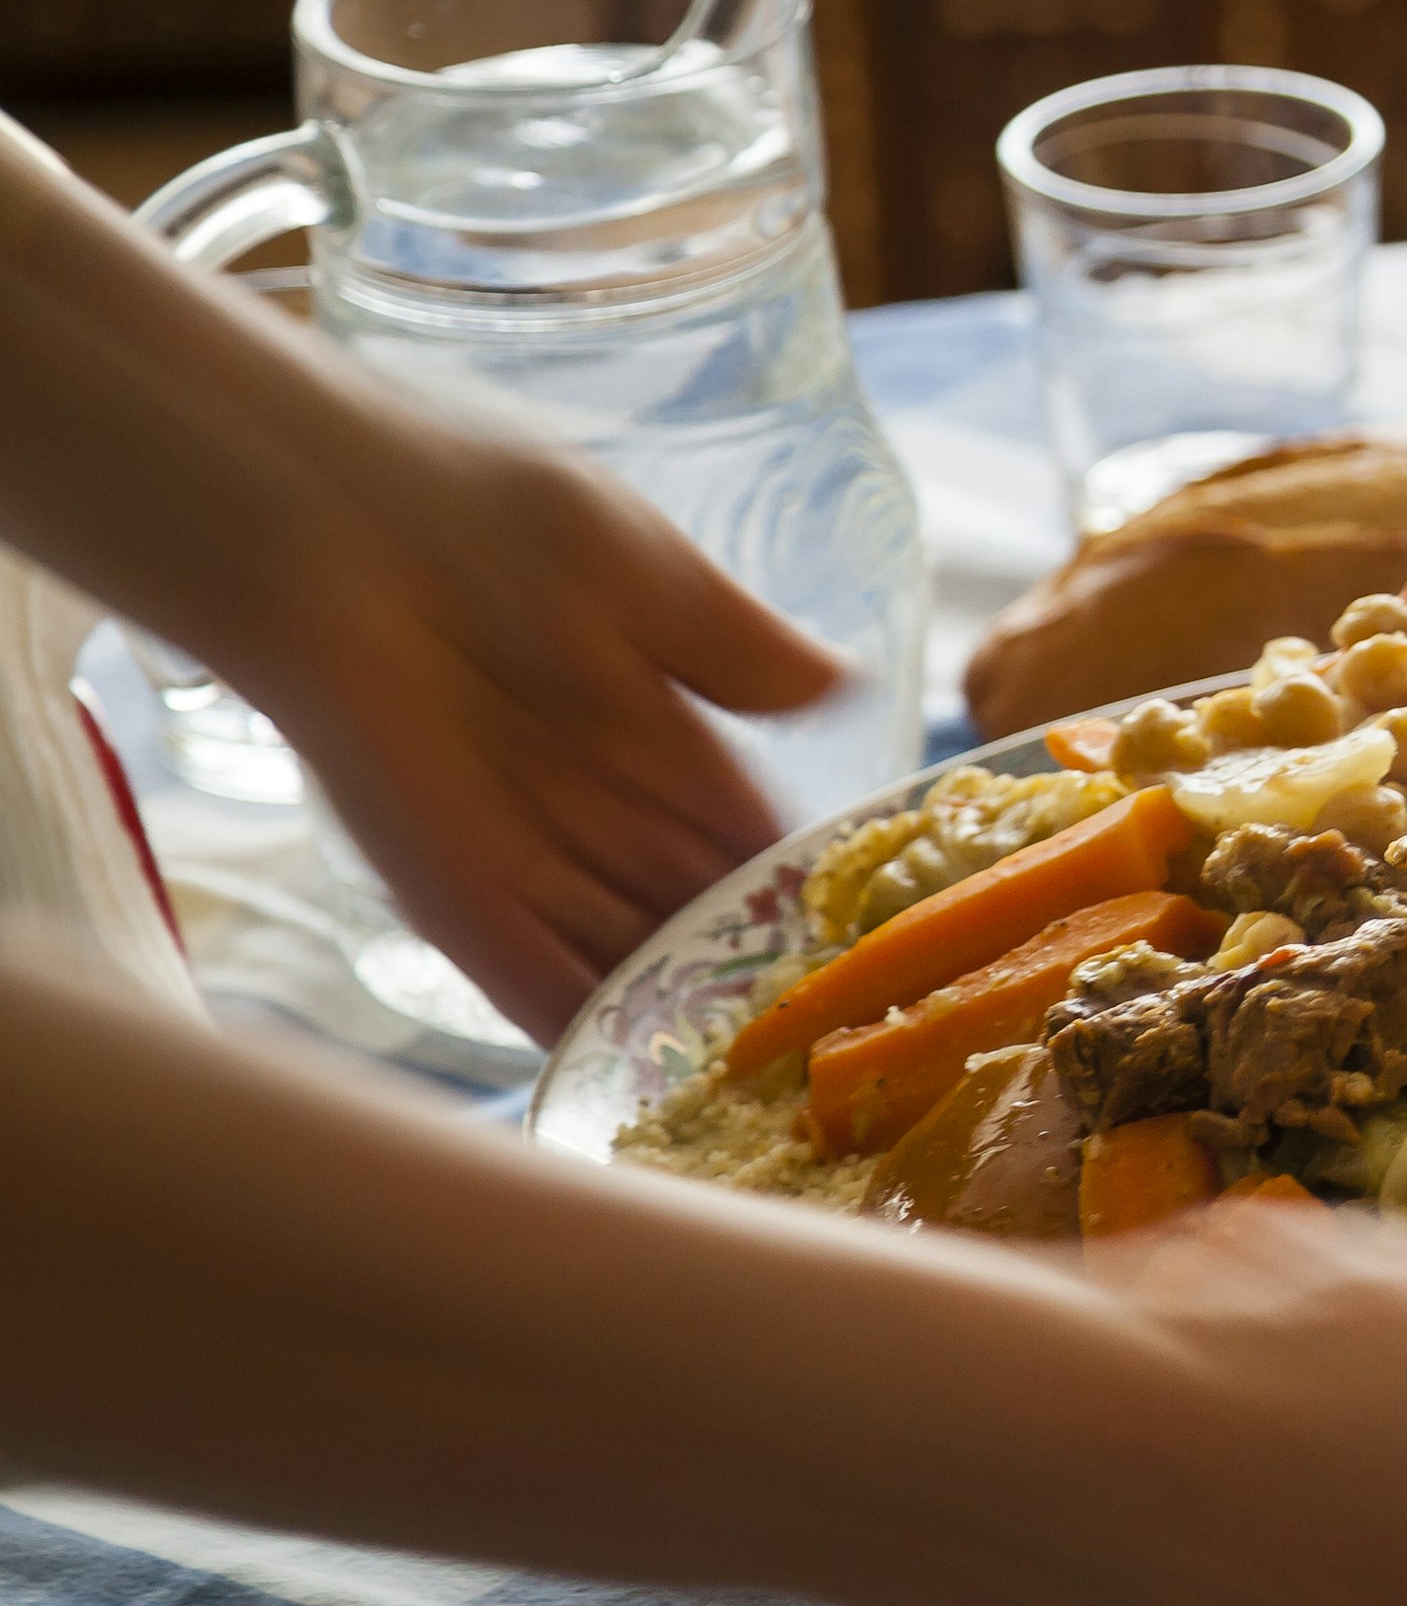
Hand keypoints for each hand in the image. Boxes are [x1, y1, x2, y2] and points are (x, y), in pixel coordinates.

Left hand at [227, 427, 839, 1035]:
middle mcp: (594, 806)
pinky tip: (646, 1085)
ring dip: (685, 1023)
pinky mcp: (451, 894)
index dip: (807, 893)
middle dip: (755, 975)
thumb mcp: (649, 572)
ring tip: (768, 1093)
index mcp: (652, 732)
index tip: (879, 951)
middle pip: (693, 914)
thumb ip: (741, 649)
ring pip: (626, 962)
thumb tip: (847, 688)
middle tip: (837, 1045)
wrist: (328, 521)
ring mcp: (524, 857)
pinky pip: (531, 985)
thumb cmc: (485, 512)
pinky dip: (584, 1034)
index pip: (748, 837)